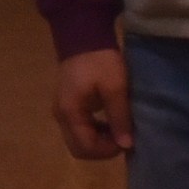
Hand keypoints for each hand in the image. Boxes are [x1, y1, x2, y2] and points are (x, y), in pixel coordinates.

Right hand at [50, 46, 131, 160]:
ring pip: (78, 140)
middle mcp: (61, 116)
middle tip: (122, 138)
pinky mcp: (67, 106)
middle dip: (102, 149)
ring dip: (99, 142)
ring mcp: (62, 111)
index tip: (127, 140)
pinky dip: (94, 132)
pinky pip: (78, 130)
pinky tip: (108, 122)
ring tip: (118, 129)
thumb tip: (126, 145)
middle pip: (78, 148)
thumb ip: (119, 117)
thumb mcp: (115, 88)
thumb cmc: (100, 62)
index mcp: (70, 113)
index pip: (85, 147)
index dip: (108, 150)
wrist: (84, 38)